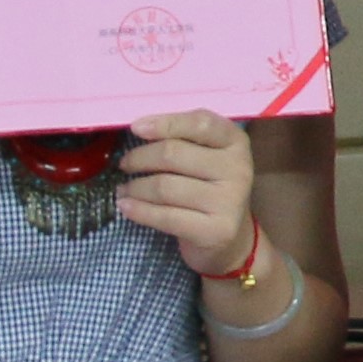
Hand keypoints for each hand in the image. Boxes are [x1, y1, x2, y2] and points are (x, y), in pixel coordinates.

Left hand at [115, 110, 259, 267]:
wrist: (229, 238)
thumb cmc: (207, 188)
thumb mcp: (206, 156)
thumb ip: (183, 138)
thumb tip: (140, 127)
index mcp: (235, 143)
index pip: (201, 123)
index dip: (166, 123)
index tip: (136, 128)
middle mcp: (238, 168)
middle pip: (173, 154)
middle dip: (139, 158)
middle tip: (125, 164)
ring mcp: (229, 201)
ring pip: (165, 186)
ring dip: (135, 187)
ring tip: (124, 189)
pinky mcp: (216, 231)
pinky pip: (166, 216)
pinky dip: (139, 210)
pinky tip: (126, 206)